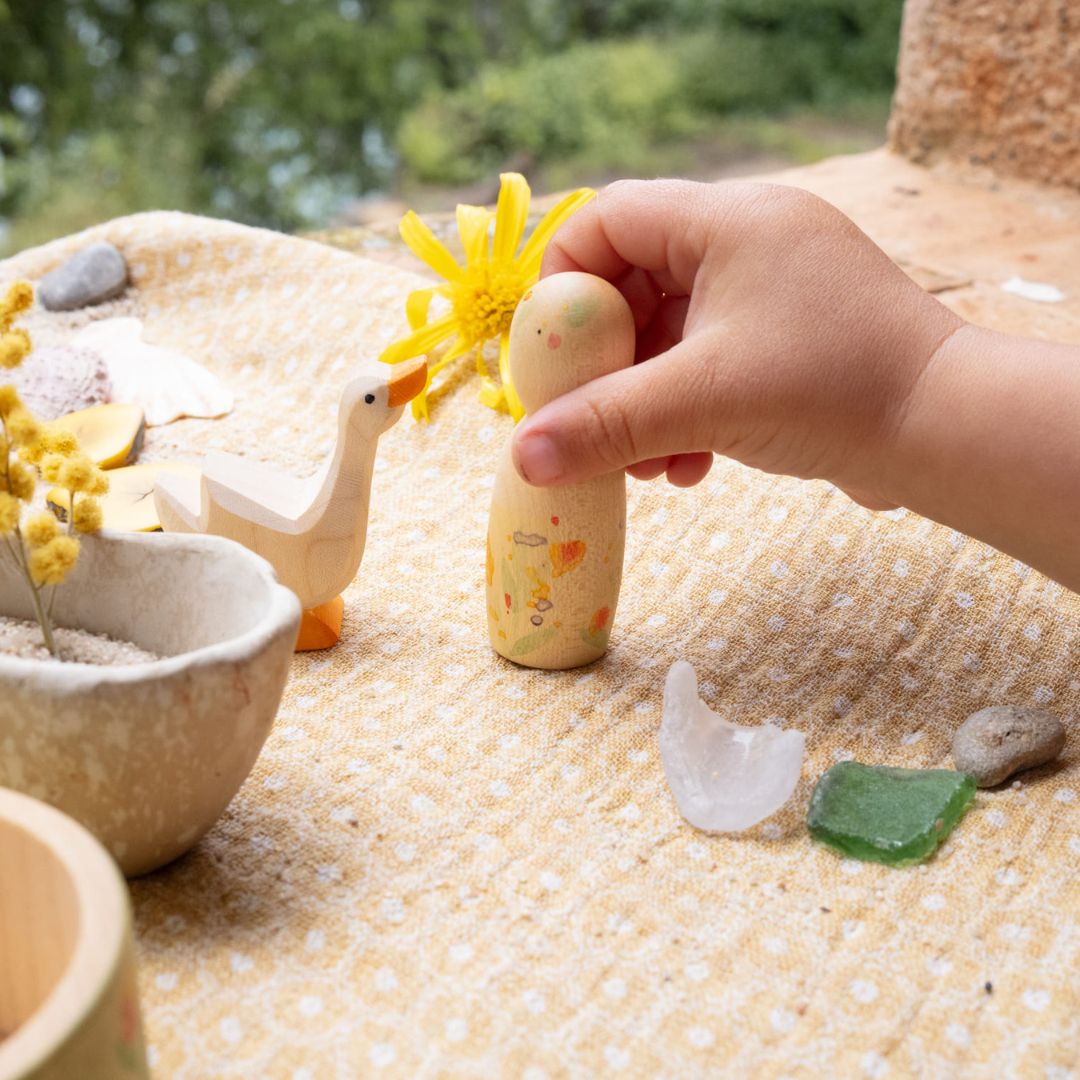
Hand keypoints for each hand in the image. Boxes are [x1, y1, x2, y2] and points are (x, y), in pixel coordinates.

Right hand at [511, 179, 962, 508]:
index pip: (608, 218)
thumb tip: (521, 456)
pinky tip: (687, 466)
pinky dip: (686, 409)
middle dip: (605, 362)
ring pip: (671, 332)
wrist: (947, 432)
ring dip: (644, 399)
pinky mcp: (790, 336)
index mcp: (727, 220)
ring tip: (642, 464)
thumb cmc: (831, 391)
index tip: (551, 354)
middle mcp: (749, 239)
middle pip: (634, 282)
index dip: (563, 282)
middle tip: (588, 418)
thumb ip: (603, 426)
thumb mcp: (701, 403)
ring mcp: (773, 289)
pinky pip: (710, 359)